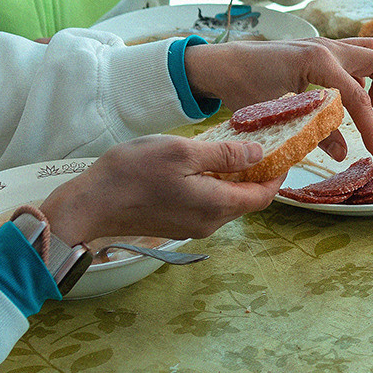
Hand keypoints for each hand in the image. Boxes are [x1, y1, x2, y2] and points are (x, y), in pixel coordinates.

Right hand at [41, 135, 279, 244]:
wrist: (89, 205)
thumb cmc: (132, 174)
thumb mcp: (183, 152)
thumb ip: (225, 154)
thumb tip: (260, 155)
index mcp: (216, 206)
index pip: (263, 195)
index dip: (277, 174)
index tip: (284, 151)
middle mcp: (209, 223)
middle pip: (246, 200)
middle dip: (258, 175)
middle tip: (259, 145)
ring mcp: (191, 226)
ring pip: (226, 203)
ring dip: (234, 179)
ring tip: (230, 149)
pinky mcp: (175, 224)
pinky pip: (207, 205)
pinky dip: (214, 186)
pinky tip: (203, 165)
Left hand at [183, 36, 372, 159]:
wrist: (222, 64)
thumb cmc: (244, 86)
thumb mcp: (279, 116)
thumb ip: (315, 132)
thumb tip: (342, 154)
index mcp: (318, 61)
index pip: (359, 98)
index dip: (372, 129)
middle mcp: (327, 47)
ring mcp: (324, 45)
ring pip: (370, 54)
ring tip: (367, 109)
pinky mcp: (319, 49)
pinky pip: (354, 57)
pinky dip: (361, 76)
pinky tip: (344, 99)